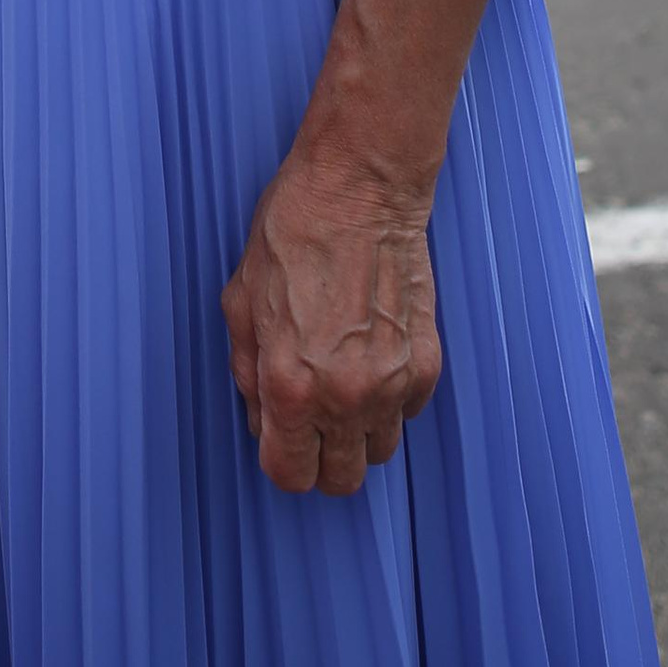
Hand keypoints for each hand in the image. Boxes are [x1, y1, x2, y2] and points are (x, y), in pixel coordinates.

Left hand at [221, 145, 441, 496]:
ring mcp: (391, 383)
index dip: (281, 458)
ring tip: (343, 381)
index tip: (282, 437)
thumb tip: (260, 415)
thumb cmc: (294, 230)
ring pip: (378, 452)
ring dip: (359, 431)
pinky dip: (391, 397)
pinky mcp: (426, 363)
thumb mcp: (241, 300)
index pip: (289, 475)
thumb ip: (248, 372)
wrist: (360, 186)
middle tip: (312, 417)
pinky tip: (372, 353)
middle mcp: (345, 397)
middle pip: (340, 480)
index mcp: (290, 386)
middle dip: (321, 456)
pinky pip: (408, 412)